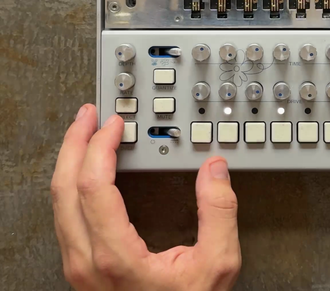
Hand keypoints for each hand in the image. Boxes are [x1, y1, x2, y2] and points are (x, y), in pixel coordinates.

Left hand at [51, 105, 240, 290]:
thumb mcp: (217, 265)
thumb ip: (219, 213)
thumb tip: (214, 169)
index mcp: (115, 256)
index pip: (92, 185)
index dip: (100, 146)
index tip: (114, 124)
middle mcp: (87, 260)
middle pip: (64, 188)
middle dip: (74, 143)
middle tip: (88, 116)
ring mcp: (79, 264)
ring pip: (58, 200)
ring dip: (70, 160)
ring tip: (85, 135)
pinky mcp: (82, 265)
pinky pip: (66, 213)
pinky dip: (73, 182)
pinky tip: (86, 170)